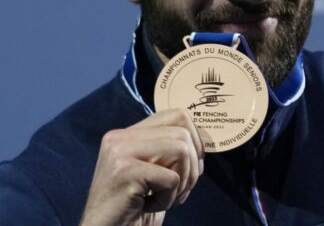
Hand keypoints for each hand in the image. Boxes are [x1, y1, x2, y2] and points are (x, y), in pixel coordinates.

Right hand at [80, 109, 203, 225]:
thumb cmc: (133, 208)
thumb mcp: (152, 172)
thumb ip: (167, 151)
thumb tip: (203, 140)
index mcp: (126, 134)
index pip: (175, 115)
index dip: (196, 139)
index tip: (195, 166)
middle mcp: (120, 137)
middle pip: (182, 132)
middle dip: (192, 166)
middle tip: (181, 189)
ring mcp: (120, 152)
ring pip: (181, 150)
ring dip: (183, 181)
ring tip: (166, 198)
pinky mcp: (125, 172)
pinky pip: (171, 178)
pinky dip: (168, 198)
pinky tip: (149, 206)